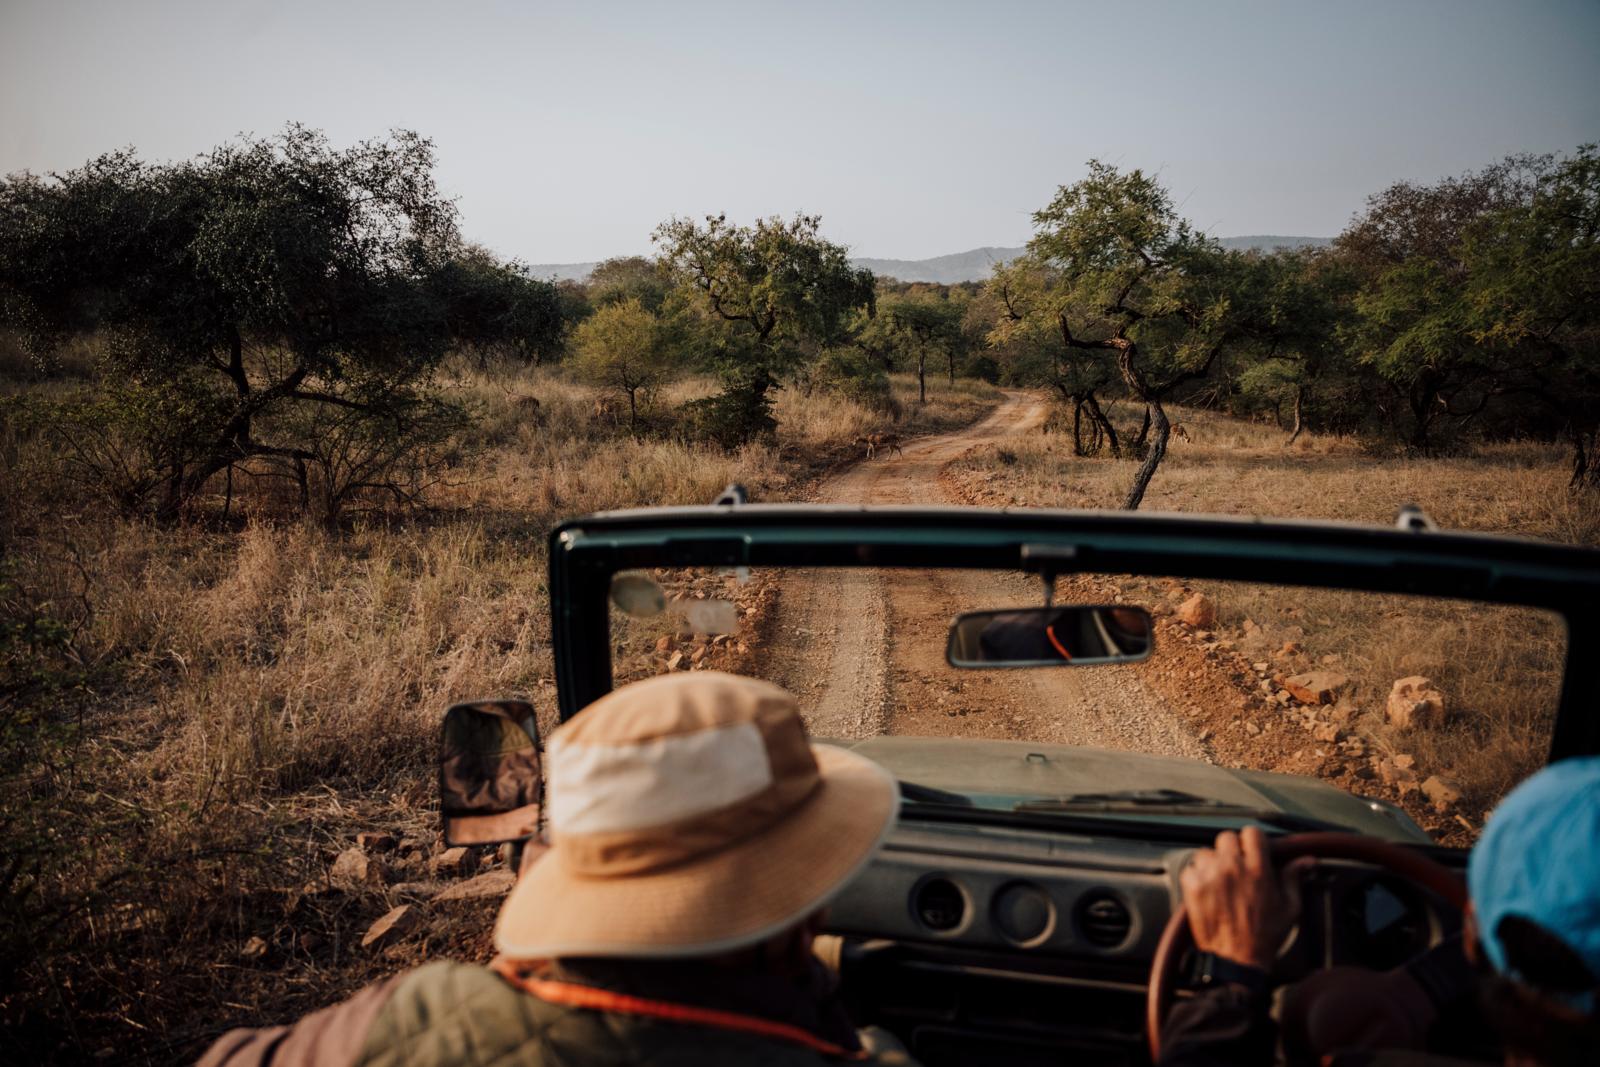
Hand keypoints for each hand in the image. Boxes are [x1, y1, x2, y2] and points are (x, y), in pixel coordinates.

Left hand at [1180, 826, 1308, 970]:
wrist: (1237, 962)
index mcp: (1258, 870)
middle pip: (1227, 838)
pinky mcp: (1192, 887)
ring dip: (1213, 862)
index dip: (1253, 841)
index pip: (1251, 833)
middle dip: (1232, 849)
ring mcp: (1210, 876)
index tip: (1253, 851)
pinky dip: (1197, 876)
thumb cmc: (1265, 937)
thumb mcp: (1290, 908)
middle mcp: (1233, 868)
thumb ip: (1294, 879)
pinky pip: (1190, 868)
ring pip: (1206, 852)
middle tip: (1237, 866)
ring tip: (1221, 880)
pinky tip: (1208, 890)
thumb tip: (1306, 861)